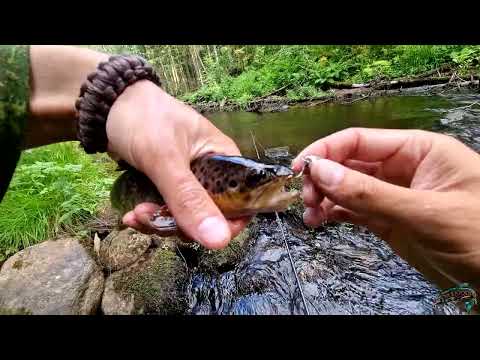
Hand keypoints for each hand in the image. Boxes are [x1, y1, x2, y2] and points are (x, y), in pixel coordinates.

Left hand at [106, 80, 249, 248]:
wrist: (107, 106)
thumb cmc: (145, 120)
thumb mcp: (166, 159)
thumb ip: (189, 199)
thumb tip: (219, 242)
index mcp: (224, 160)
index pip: (240, 203)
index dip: (225, 225)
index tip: (197, 233)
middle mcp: (212, 174)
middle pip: (209, 217)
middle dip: (180, 226)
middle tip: (150, 218)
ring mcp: (189, 182)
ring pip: (184, 219)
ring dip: (159, 223)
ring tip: (135, 214)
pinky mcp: (168, 188)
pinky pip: (166, 213)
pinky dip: (149, 218)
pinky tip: (130, 215)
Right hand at [292, 128, 479, 290]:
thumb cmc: (479, 236)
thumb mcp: (424, 212)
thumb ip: (370, 193)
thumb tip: (320, 171)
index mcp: (417, 150)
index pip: (360, 140)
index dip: (326, 151)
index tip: (300, 168)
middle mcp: (402, 169)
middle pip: (348, 164)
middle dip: (323, 178)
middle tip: (307, 198)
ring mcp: (393, 196)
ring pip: (347, 189)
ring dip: (324, 199)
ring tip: (311, 216)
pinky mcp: (388, 220)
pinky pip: (353, 210)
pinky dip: (334, 215)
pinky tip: (320, 222)